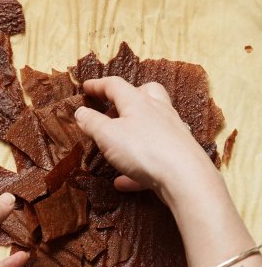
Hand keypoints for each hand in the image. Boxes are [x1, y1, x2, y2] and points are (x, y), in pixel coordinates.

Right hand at [74, 76, 216, 198]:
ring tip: (117, 144)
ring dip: (134, 130)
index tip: (86, 87)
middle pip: (146, 93)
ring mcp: (172, 132)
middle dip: (129, 96)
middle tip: (113, 107)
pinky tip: (123, 181)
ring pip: (153, 123)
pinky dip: (137, 165)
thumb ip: (91, 122)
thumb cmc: (143, 149)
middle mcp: (158, 111)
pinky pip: (155, 156)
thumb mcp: (107, 135)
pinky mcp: (179, 155)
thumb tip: (80, 111)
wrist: (187, 178)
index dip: (98, 85)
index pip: (115, 85)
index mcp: (137, 102)